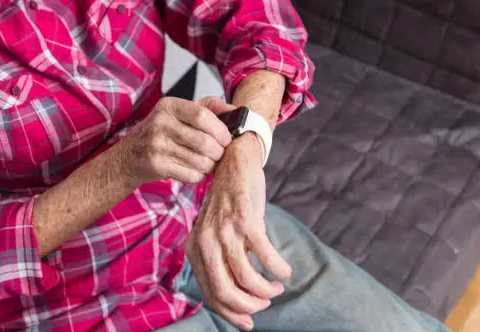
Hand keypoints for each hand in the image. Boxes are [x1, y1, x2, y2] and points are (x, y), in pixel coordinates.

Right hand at [117, 96, 234, 187]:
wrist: (129, 156)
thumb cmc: (160, 132)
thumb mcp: (179, 112)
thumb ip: (208, 107)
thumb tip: (237, 111)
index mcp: (169, 105)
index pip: (202, 115)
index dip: (220, 129)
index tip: (227, 138)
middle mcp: (160, 123)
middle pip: (204, 141)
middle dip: (219, 152)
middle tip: (220, 154)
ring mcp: (157, 145)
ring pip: (199, 161)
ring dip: (210, 165)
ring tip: (210, 163)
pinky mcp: (156, 165)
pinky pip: (190, 174)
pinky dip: (199, 176)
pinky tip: (197, 171)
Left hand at [184, 134, 291, 330]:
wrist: (232, 163)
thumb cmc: (229, 204)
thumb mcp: (216, 233)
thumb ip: (221, 261)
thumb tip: (240, 299)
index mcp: (194, 249)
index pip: (210, 294)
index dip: (232, 313)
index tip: (250, 322)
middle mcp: (205, 242)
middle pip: (226, 293)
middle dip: (250, 306)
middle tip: (266, 302)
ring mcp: (225, 232)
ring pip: (247, 279)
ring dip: (267, 289)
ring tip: (277, 285)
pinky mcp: (246, 221)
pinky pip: (266, 257)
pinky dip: (279, 269)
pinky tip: (284, 269)